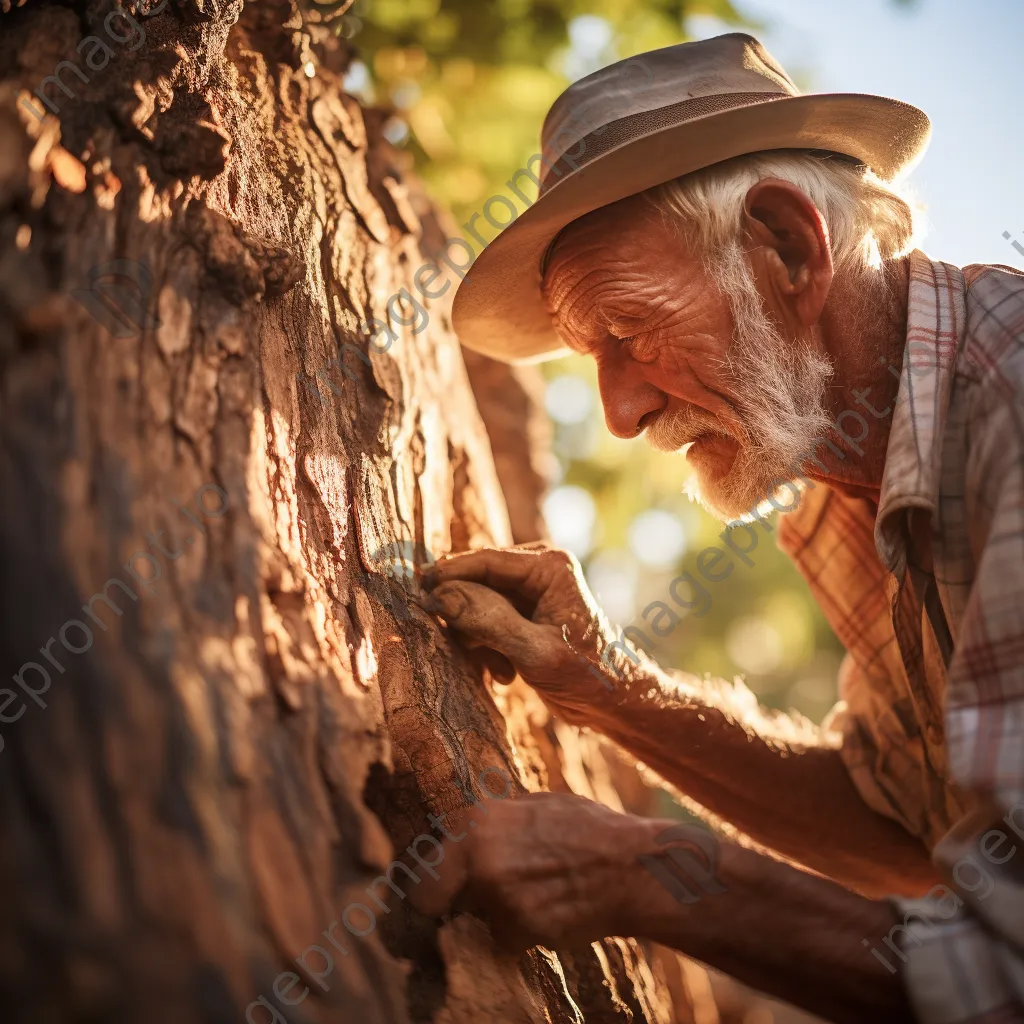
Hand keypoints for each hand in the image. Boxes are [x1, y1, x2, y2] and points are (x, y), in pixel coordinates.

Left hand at [408, 791, 653, 948]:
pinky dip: (521, 930)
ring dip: (494, 913)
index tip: (431, 886)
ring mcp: (496, 898)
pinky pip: (505, 936)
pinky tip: (550, 910)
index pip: (422, 861)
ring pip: (475, 916)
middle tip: (462, 902)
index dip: (425, 876)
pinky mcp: (517, 931)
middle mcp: (478, 858)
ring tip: (535, 893)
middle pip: (429, 896)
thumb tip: (470, 825)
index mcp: (477, 821)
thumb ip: (497, 818)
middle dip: (443, 901)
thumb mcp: (537, 805)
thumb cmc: (588, 829)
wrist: (629, 868)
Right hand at [422, 546, 635, 721]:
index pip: (485, 560)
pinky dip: (487, 647)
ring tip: (499, 671)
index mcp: (549, 565)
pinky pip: (485, 621)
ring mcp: (530, 591)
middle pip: (476, 581)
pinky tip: (505, 674)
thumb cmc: (587, 676)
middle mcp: (538, 569)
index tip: (416, 591)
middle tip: (465, 650)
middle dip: (467, 619)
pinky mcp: (523, 613)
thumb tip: (441, 596)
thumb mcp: (534, 652)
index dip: (448, 574)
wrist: (616, 702)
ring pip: (476, 604)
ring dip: (478, 639)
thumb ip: (488, 621)